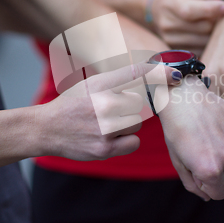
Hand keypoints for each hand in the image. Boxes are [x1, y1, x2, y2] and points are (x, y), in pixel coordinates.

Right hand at [35, 63, 180, 160]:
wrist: (47, 129)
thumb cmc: (73, 104)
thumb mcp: (92, 84)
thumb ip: (120, 79)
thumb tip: (153, 76)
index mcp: (100, 84)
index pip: (135, 74)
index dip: (159, 73)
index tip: (176, 75)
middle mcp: (103, 104)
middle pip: (139, 105)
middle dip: (131, 108)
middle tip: (111, 110)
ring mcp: (104, 128)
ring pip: (137, 124)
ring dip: (128, 125)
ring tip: (106, 123)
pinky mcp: (104, 149)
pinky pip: (134, 142)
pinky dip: (127, 140)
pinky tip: (110, 137)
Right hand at [150, 0, 223, 53]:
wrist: (156, 11)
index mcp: (170, 3)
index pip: (190, 10)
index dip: (211, 9)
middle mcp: (167, 24)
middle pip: (202, 27)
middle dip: (218, 21)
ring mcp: (170, 40)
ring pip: (204, 41)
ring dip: (216, 34)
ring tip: (219, 24)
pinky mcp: (176, 52)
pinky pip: (201, 51)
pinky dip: (210, 44)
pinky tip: (211, 35)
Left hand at [159, 76, 223, 200]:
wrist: (181, 95)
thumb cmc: (175, 129)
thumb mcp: (178, 161)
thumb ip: (193, 184)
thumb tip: (207, 196)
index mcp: (210, 170)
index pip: (220, 193)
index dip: (207, 186)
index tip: (198, 171)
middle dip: (216, 170)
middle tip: (200, 150)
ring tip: (206, 136)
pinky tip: (214, 125)